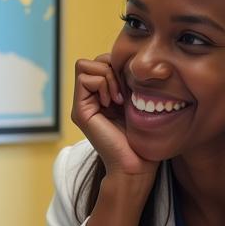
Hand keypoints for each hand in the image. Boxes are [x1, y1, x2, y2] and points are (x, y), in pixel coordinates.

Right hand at [71, 54, 158, 181]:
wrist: (138, 165)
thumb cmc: (145, 139)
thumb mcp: (139, 102)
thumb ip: (130, 83)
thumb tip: (131, 60)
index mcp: (103, 97)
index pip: (103, 62)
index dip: (118, 66)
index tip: (132, 88)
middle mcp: (89, 100)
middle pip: (92, 61)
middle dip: (111, 68)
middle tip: (124, 93)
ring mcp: (82, 105)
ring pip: (85, 65)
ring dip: (107, 76)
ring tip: (119, 99)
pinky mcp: (80, 112)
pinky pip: (85, 78)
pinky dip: (102, 84)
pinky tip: (113, 103)